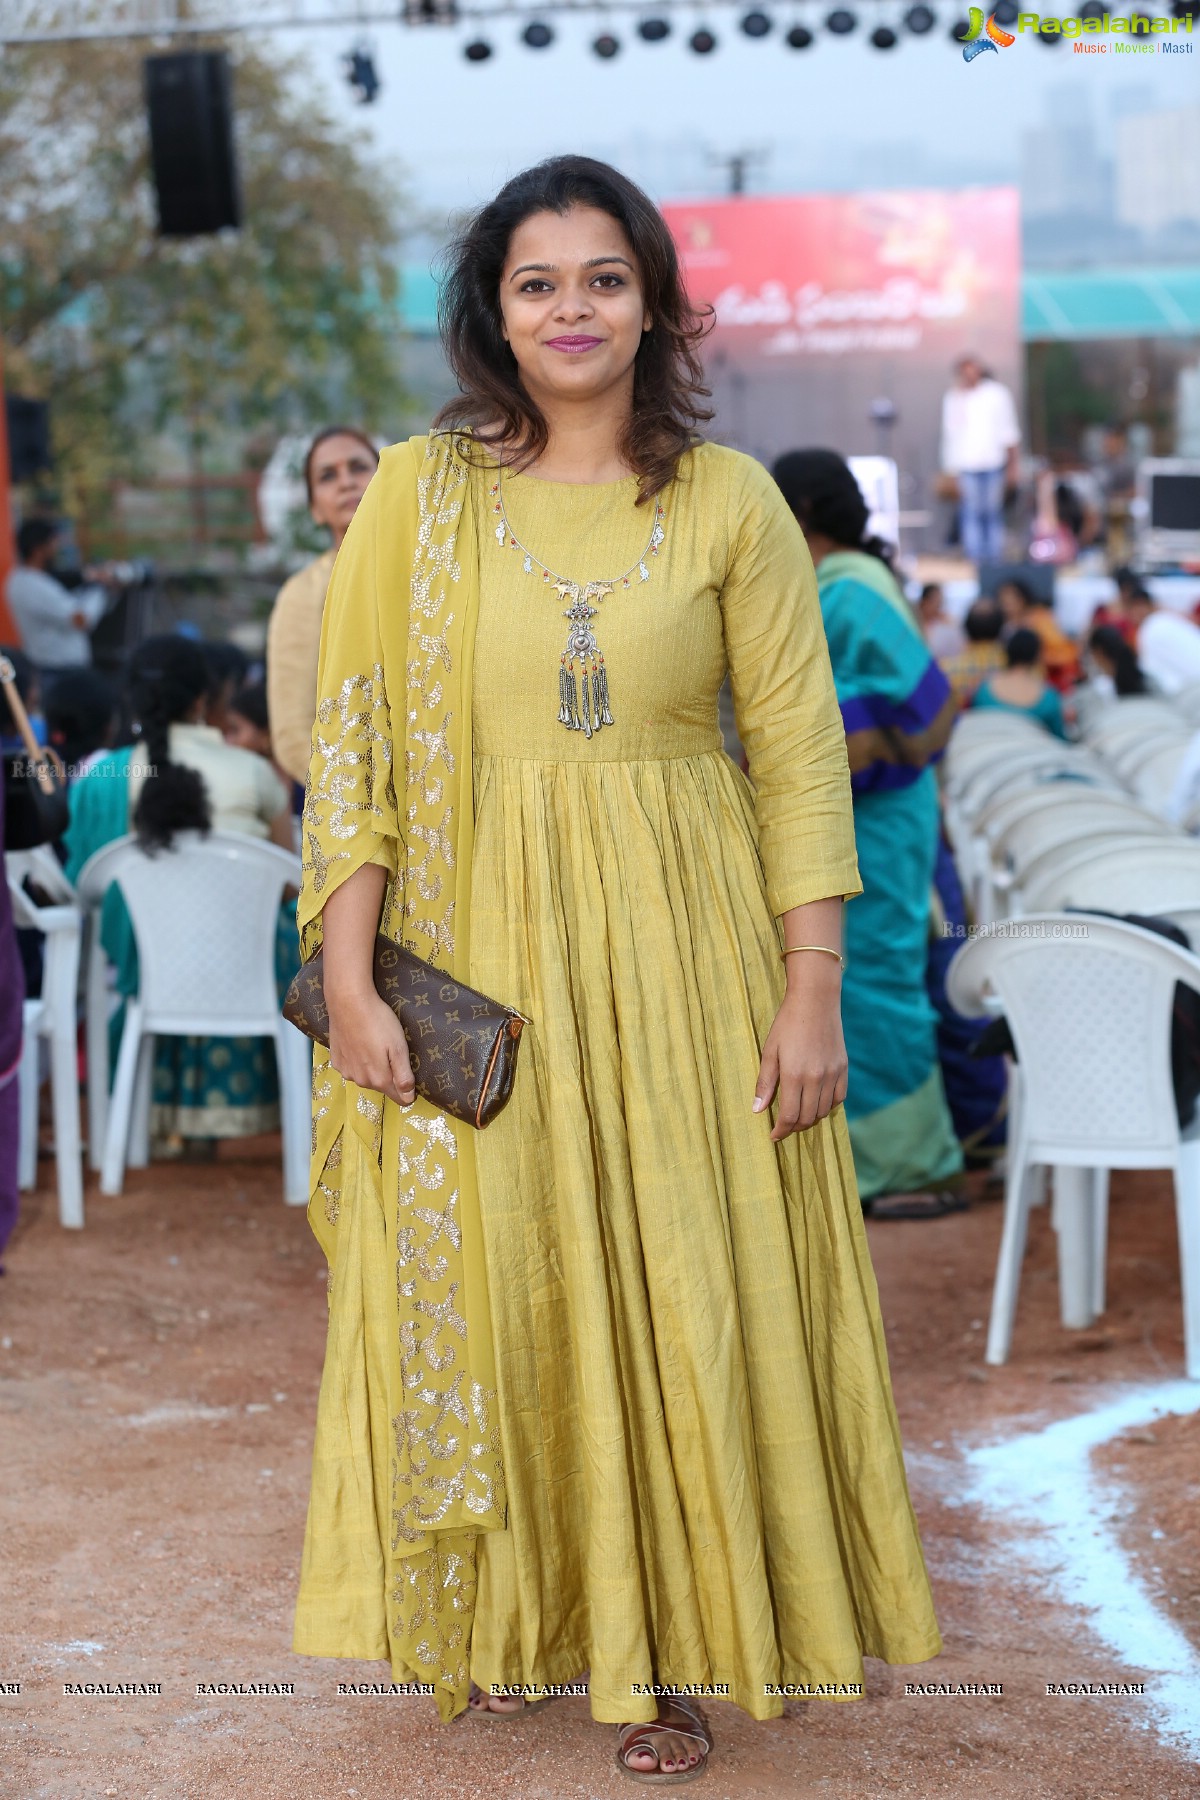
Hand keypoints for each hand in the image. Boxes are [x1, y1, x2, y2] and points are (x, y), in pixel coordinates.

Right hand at [327, 988, 415, 1106]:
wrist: (348, 1002)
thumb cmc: (378, 1022)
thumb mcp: (398, 1047)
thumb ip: (404, 1076)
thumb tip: (409, 1098)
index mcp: (379, 1080)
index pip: (399, 1097)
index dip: (408, 1088)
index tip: (408, 1069)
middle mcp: (361, 1081)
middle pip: (382, 1086)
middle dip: (389, 1074)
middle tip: (390, 1049)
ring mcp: (346, 1071)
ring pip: (366, 1077)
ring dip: (372, 1067)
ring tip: (374, 1044)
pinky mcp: (336, 1061)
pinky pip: (352, 1068)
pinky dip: (357, 1060)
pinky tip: (359, 1044)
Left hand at [752, 985, 847, 1142]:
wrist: (815, 1001)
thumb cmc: (787, 1024)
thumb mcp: (769, 1051)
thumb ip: (765, 1083)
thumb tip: (757, 1110)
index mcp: (795, 1075)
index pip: (790, 1116)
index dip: (780, 1130)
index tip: (773, 1136)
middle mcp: (817, 1078)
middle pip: (807, 1118)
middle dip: (794, 1127)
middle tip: (783, 1127)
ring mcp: (833, 1074)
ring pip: (823, 1111)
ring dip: (810, 1119)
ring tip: (798, 1116)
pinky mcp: (843, 1068)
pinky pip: (839, 1098)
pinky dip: (827, 1106)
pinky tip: (816, 1103)